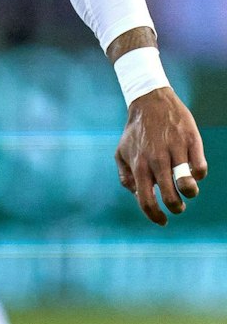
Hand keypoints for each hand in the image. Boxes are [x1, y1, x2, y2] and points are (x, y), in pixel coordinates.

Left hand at [114, 86, 205, 224]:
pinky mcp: (191, 141)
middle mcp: (156, 160)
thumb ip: (126, 176)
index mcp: (139, 166)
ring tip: (188, 191)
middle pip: (170, 196)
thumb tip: (136, 194)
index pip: (145, 199)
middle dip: (176, 207)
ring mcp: (175, 150)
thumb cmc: (136, 132)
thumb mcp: (121, 153)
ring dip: (190, 192)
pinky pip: (201, 167)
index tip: (162, 221)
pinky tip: (195, 172)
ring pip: (187, 183)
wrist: (150, 102)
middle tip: (178, 206)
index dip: (155, 215)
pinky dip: (200, 174)